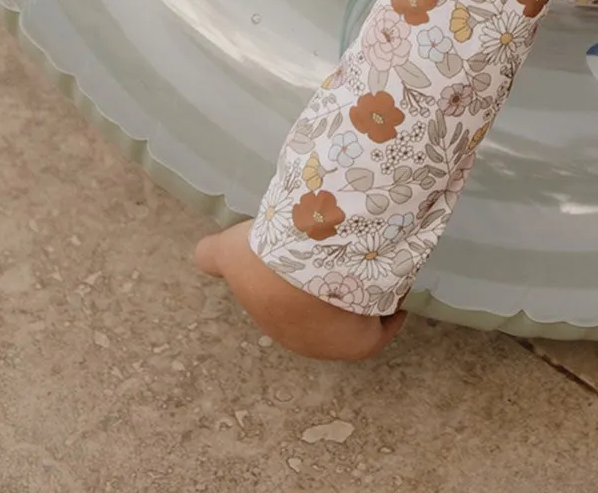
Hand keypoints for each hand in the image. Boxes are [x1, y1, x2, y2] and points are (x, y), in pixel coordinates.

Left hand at [194, 222, 406, 360]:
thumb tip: (202, 255)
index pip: (290, 308)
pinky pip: (383, 326)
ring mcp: (335, 344)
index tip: (311, 268)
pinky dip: (391, 310)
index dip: (300, 288)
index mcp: (276, 322)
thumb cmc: (263, 262)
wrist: (302, 267)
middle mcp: (304, 341)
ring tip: (372, 266)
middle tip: (347, 261)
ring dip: (365, 298)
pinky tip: (395, 291)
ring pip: (357, 319)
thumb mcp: (229, 253)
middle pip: (326, 316)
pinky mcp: (364, 341)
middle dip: (335, 294)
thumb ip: (212, 256)